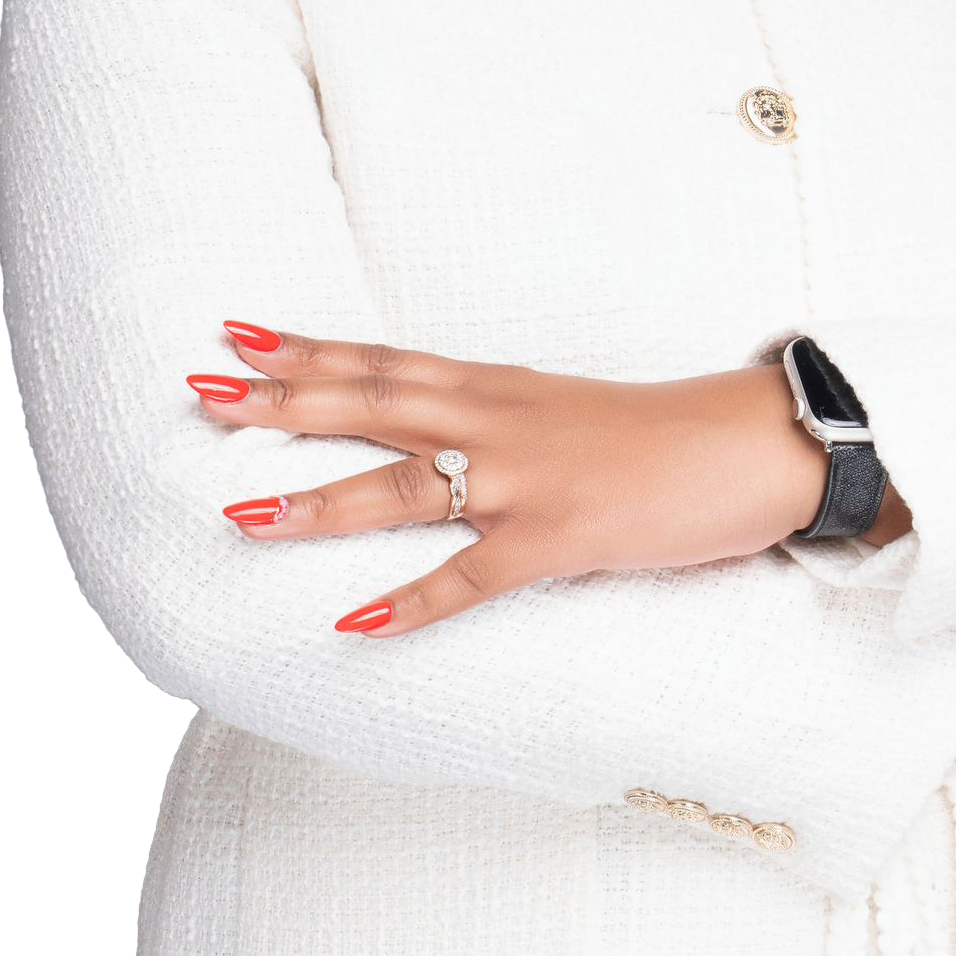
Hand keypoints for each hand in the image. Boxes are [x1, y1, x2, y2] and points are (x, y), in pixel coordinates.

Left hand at [192, 325, 833, 631]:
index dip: (307, 348)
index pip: (385, 360)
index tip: (235, 332)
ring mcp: (524, 481)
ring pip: (401, 490)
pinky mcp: (558, 539)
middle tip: (202, 391)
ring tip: (241, 510)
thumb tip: (431, 429)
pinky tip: (354, 623)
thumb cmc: (661, 435)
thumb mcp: (562, 410)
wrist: (753, 448)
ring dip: (317, 502)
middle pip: (372, 406)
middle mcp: (498, 423)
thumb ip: (494, 416)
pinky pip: (469, 579)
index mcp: (498, 387)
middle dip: (282, 401)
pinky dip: (410, 604)